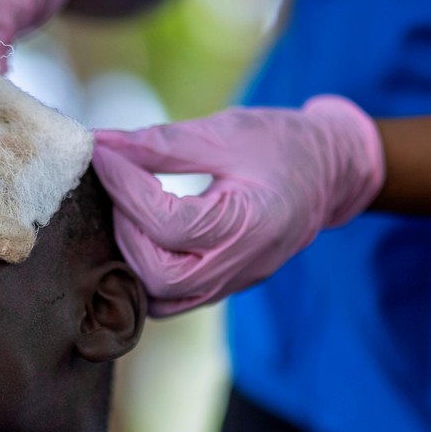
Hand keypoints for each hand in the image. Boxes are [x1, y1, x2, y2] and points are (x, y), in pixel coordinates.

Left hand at [93, 96, 384, 314]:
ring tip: (126, 207)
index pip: (169, 223)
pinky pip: (172, 298)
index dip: (126, 186)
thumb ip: (161, 143)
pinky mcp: (222, 286)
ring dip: (131, 255)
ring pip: (162, 297)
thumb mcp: (224, 133)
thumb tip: (102, 143)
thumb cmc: (280, 145)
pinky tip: (136, 231)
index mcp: (252, 224)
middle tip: (117, 182)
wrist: (328, 171)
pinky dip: (144, 272)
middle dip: (127, 228)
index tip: (102, 153)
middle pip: (162, 276)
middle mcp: (243, 265)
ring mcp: (233, 283)